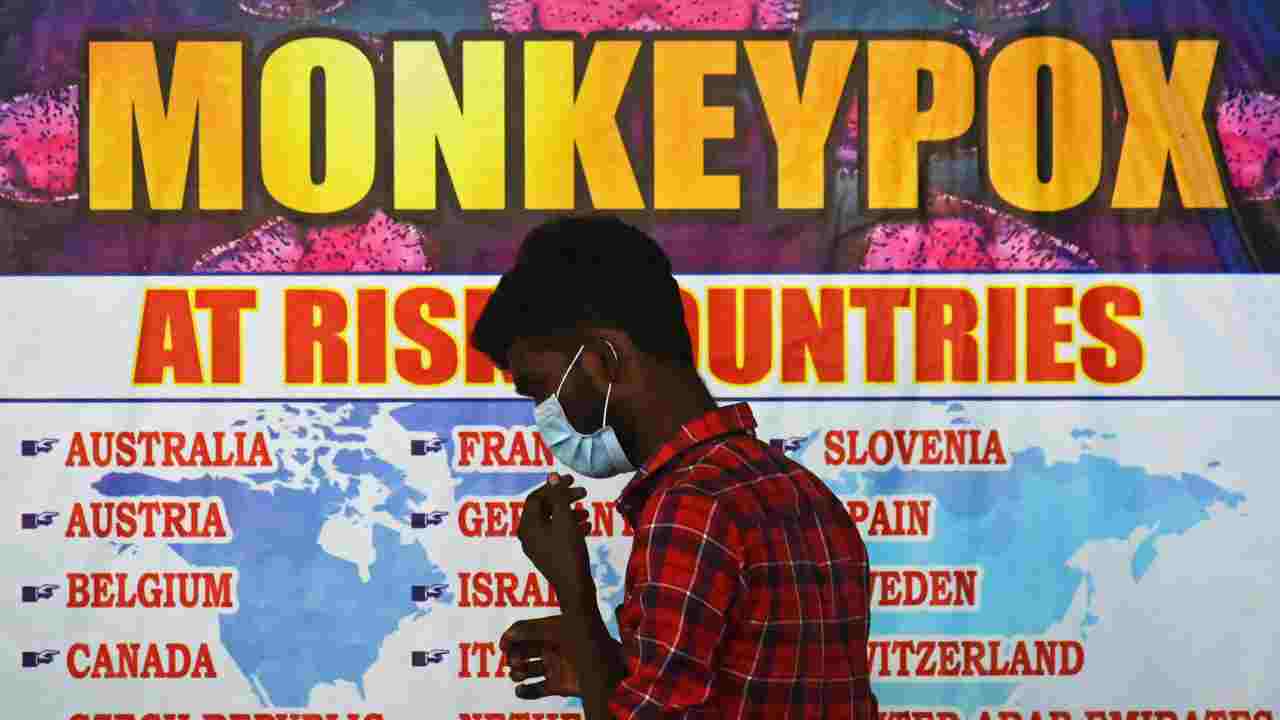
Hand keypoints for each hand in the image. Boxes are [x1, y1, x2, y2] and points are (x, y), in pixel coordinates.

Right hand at [500, 615, 581, 698]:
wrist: (607, 664)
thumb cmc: (583, 638)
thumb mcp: (557, 629)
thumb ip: (531, 629)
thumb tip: (509, 633)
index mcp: (549, 632)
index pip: (523, 633)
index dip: (510, 639)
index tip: (503, 645)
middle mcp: (550, 649)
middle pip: (522, 653)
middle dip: (513, 657)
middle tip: (512, 662)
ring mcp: (554, 667)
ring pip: (526, 671)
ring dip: (517, 673)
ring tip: (518, 674)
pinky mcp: (558, 685)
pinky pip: (536, 690)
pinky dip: (525, 692)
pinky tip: (520, 689)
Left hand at [517, 473, 593, 603]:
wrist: (575, 589)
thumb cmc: (568, 552)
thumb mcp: (565, 521)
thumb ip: (558, 497)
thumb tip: (552, 476)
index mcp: (527, 526)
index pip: (536, 497)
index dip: (554, 486)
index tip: (572, 480)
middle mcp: (528, 536)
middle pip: (544, 508)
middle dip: (564, 499)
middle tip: (583, 492)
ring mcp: (537, 547)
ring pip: (552, 521)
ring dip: (569, 513)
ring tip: (587, 511)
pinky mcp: (549, 555)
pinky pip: (557, 534)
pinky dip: (570, 527)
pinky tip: (587, 527)